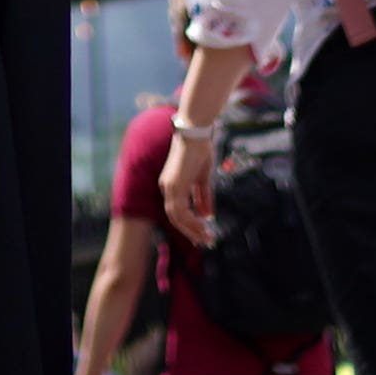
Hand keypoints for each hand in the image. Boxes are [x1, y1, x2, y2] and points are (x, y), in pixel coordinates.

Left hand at [160, 114, 221, 243]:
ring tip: (206, 238)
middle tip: (205, 242)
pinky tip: (203, 226)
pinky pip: (179, 211)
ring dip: (191, 229)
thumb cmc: (200, 150)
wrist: (196, 132)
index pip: (177, 211)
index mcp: (171, 185)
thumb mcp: (203, 178)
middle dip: (191, 231)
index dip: (189, 224)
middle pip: (175, 217)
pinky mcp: (174, 185)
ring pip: (176, 217)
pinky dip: (191, 221)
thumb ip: (203, 197)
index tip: (202, 233)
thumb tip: (208, 216)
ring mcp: (169, 186)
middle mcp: (166, 187)